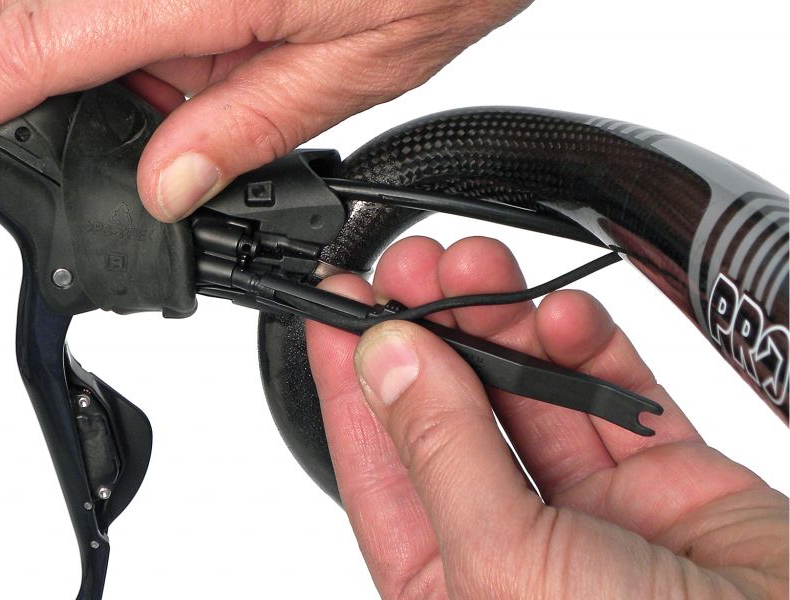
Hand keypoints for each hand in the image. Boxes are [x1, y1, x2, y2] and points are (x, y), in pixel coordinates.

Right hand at [0, 0, 529, 219]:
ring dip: (136, 52)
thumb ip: (242, 128)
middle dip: (79, 88)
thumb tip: (164, 183)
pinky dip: (164, 17)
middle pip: (49, 18)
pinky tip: (233, 25)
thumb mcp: (354, 69)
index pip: (35, 47)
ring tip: (233, 64)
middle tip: (168, 125)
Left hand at [305, 236, 788, 598]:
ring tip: (475, 267)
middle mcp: (516, 546)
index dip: (352, 388)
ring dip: (501, 325)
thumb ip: (443, 454)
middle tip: (411, 268)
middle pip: (452, 418)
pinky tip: (562, 317)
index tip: (335, 311)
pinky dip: (586, 347)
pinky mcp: (666, 479)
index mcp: (454, 587)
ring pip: (528, 392)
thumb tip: (386, 365)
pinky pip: (613, 392)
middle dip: (430, 336)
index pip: (379, 473)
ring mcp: (592, 511)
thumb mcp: (505, 562)